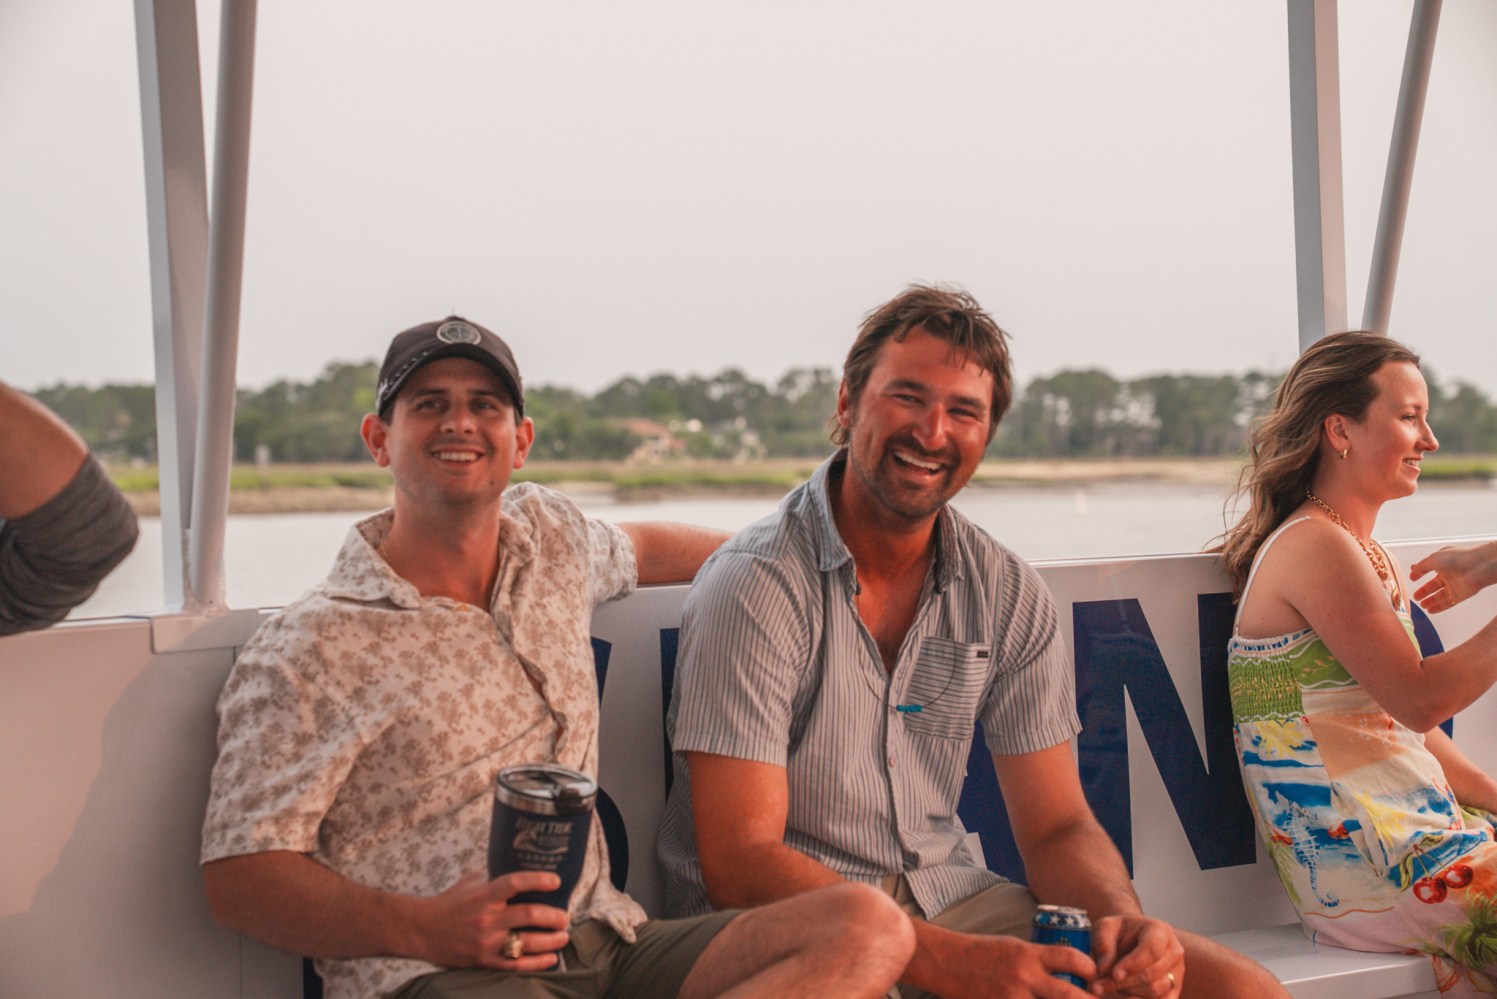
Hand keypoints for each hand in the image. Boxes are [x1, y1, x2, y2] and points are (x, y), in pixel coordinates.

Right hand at [408, 870, 569, 970]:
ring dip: (551, 941)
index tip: (556, 880)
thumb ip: (492, 876)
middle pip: (528, 915)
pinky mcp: (484, 961)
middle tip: (565, 917)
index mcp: (484, 895)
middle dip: (552, 916)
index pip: (515, 883)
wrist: (421, 931)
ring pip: (526, 943)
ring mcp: (486, 942)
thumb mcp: (469, 883)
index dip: (538, 880)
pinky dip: (537, 963)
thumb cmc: (447, 904)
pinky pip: (516, 965)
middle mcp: (487, 919)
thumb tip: (514, 863)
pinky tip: (551, 959)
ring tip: (563, 937)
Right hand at [912, 926, 1095, 997]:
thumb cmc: (980, 951)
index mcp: (1028, 954)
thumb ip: (1039, 960)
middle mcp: (1024, 977)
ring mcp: (1012, 998)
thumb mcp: (1013, 946)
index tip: (1094, 974)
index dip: (1089, 968)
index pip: (1071, 959)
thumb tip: (1066, 974)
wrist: (945, 961)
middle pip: (1070, 996)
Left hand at [1088, 915, 1182, 997]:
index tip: (1113, 974)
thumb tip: (1103, 969)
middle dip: (1123, 983)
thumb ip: (1103, 944)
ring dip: (1128, 993)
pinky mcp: (1174, 990)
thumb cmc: (1117, 933)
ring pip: (1155, 991)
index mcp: (1160, 930)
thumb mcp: (1105, 928)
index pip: (1152, 950)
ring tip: (1107, 988)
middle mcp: (1174, 952)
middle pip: (1152, 974)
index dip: (1133, 964)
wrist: (1128, 941)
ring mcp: (1177, 973)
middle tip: (1098, 986)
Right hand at [1410, 542, 1496, 612]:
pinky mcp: (1460, 595)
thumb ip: (1421, 566)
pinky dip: (1439, 607)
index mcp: (1443, 563)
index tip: (1412, 578)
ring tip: (1421, 605)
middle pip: (1434, 585)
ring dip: (1430, 601)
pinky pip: (1448, 603)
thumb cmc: (1458, 558)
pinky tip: (1431, 610)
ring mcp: (1455, 585)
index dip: (1420, 574)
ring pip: (1440, 595)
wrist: (1478, 567)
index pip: (1429, 569)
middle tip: (1415, 596)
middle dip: (1424, 591)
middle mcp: (1449, 574)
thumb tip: (1413, 570)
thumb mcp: (1433, 559)